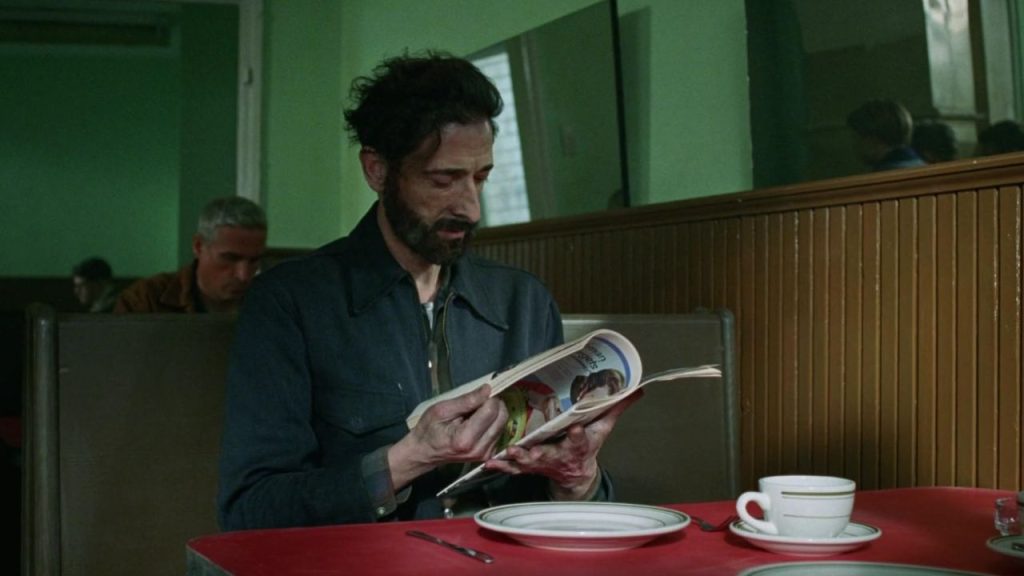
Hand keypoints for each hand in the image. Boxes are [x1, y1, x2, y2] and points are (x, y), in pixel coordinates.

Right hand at [388, 385, 507, 488]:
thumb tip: (488, 389)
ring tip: (474, 413)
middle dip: (493, 403)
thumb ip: (466, 400)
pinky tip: (477, 422)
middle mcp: (479, 449)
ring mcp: (485, 454)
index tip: (478, 393)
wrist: (425, 452)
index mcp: (465, 439)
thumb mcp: (442, 410)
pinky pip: (499, 431)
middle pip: (501, 417)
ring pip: (503, 423)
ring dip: (493, 413)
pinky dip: (492, 422)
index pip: (491, 410)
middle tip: (477, 401)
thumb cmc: (429, 429)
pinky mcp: (488, 454)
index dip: (488, 397)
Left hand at [484, 389, 643, 499]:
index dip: (578, 435)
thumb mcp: (604, 428)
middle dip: (538, 453)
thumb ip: (616, 407)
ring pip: (529, 463)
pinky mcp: (530, 467)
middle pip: (549, 454)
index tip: (575, 429)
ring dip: (517, 459)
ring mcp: (543, 463)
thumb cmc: (588, 447)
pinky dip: (502, 464)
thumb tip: (638, 388)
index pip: (580, 440)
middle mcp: (559, 456)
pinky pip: (514, 467)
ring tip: (506, 453)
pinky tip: (491, 460)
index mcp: (578, 446)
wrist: (575, 475)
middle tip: (527, 451)